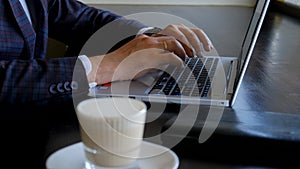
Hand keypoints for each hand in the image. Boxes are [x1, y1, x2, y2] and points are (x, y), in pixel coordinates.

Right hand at [88, 24, 212, 83]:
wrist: (109, 67)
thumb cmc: (124, 65)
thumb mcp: (143, 57)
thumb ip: (158, 56)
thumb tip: (174, 61)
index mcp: (150, 38)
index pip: (175, 30)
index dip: (190, 36)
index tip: (198, 46)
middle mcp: (151, 38)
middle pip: (177, 30)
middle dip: (193, 40)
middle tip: (200, 52)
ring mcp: (149, 46)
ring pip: (175, 39)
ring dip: (186, 48)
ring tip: (192, 57)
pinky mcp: (147, 56)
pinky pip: (168, 55)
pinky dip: (178, 60)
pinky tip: (182, 66)